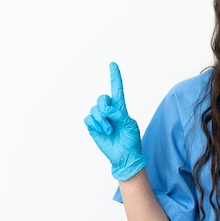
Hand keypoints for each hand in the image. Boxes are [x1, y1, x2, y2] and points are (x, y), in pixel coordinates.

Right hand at [84, 62, 147, 180]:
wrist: (124, 155)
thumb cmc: (130, 140)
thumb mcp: (130, 125)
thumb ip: (119, 115)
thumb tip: (107, 109)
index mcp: (121, 108)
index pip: (117, 89)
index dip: (115, 77)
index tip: (113, 64)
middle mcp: (110, 111)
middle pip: (102, 98)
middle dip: (104, 106)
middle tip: (110, 117)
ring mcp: (101, 119)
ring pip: (94, 109)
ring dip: (102, 120)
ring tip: (109, 130)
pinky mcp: (93, 126)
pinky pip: (89, 118)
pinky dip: (96, 124)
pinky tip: (102, 132)